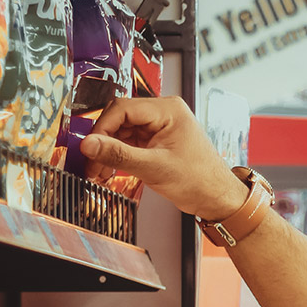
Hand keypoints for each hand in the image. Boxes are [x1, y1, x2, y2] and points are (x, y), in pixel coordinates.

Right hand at [79, 96, 247, 219]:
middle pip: (119, 119)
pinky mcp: (156, 141)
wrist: (217, 198)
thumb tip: (89, 145)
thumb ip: (119, 155)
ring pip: (122, 131)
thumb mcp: (154, 168)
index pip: (122, 108)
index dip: (102, 128)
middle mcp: (163, 113)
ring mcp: (159, 127)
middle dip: (103, 141)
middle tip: (90, 162)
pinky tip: (109, 169)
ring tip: (98, 171)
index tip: (90, 147)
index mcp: (168, 110)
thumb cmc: (200, 180)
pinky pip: (130, 142)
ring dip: (108, 150)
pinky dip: (118, 156)